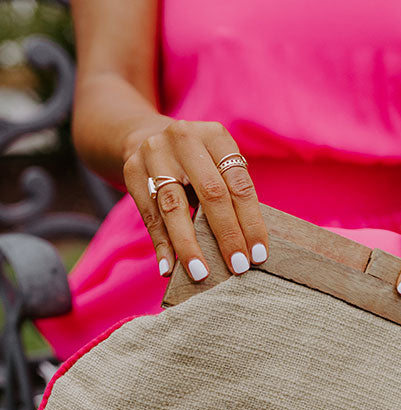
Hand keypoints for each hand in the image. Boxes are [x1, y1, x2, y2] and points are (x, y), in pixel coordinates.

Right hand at [122, 119, 268, 280]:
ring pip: (174, 207)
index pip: (239, 184)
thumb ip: (230, 194)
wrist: (146, 136)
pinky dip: (162, 245)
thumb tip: (248, 247)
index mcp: (215, 135)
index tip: (258, 255)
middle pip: (211, 193)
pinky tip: (169, 268)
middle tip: (238, 267)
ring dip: (189, 245)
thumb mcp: (216, 163)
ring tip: (200, 273)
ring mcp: (155, 154)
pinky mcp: (133, 171)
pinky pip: (150, 216)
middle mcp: (184, 139)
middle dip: (227, 235)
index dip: (251, 222)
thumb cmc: (196, 161)